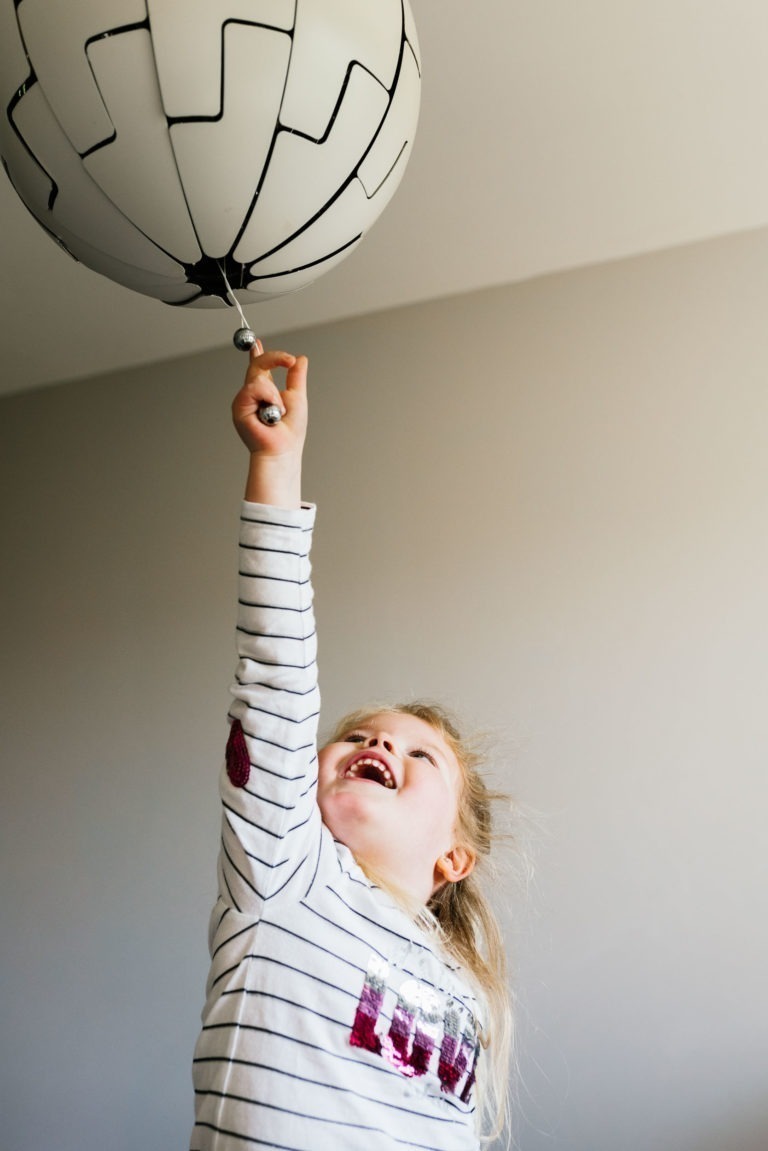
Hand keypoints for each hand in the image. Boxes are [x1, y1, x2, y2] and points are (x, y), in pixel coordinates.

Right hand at [232, 339, 307, 455]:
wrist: (282, 449)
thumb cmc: (289, 432)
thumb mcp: (298, 397)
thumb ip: (296, 377)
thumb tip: (301, 359)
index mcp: (265, 392)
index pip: (259, 368)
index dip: (257, 353)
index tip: (257, 342)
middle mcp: (252, 394)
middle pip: (257, 365)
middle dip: (274, 358)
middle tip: (290, 360)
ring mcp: (244, 400)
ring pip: (258, 377)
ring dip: (275, 394)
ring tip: (278, 412)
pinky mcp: (239, 406)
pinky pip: (254, 388)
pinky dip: (268, 397)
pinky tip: (270, 413)